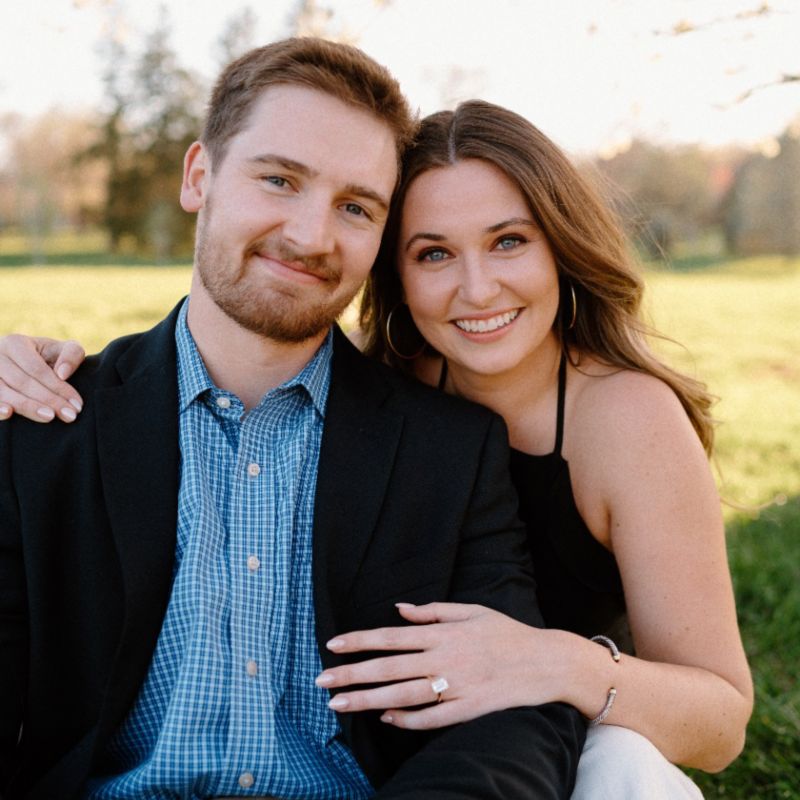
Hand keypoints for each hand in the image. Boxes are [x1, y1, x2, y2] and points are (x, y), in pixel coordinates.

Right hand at [0, 335, 84, 422]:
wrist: (17, 364)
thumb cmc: (45, 357)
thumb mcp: (59, 350)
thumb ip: (71, 354)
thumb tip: (62, 374)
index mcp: (15, 343)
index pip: (38, 369)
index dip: (59, 388)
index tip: (77, 405)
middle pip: (22, 382)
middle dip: (49, 400)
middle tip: (70, 416)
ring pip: (4, 392)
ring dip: (27, 407)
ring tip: (49, 417)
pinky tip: (8, 414)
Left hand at [316, 602, 557, 729]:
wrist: (545, 662)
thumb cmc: (506, 633)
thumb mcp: (471, 611)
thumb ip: (433, 611)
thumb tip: (398, 609)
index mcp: (443, 633)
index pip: (391, 637)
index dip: (360, 641)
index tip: (332, 645)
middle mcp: (444, 659)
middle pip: (389, 669)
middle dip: (352, 674)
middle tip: (320, 681)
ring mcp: (456, 687)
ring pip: (403, 696)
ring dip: (368, 700)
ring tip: (338, 704)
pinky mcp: (469, 710)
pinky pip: (432, 719)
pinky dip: (407, 720)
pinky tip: (386, 719)